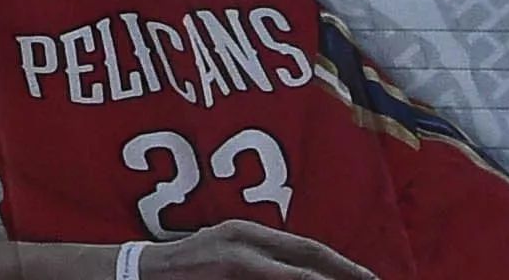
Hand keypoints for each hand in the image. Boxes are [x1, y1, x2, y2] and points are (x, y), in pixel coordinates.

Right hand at [135, 230, 380, 279]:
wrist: (140, 273)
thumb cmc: (185, 275)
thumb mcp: (225, 262)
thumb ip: (258, 265)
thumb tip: (301, 274)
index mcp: (249, 233)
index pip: (307, 249)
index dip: (341, 264)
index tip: (368, 278)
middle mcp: (247, 236)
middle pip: (311, 252)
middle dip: (346, 270)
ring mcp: (237, 250)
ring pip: (298, 265)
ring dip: (329, 278)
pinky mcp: (228, 264)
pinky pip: (275, 275)